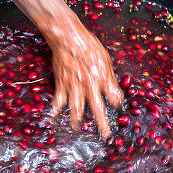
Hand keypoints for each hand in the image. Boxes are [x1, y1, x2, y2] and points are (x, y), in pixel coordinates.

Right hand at [45, 12, 123, 138]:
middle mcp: (90, 86)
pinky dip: (56, 110)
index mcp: (103, 79)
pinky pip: (59, 100)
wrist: (68, 37)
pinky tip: (54, 117)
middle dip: (102, 125)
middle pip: (98, 110)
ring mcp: (75, 87)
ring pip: (77, 109)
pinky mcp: (62, 84)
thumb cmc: (88, 45)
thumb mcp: (106, 59)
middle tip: (106, 135)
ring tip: (77, 129)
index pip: (115, 98)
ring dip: (77, 121)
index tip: (118, 107)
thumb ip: (110, 77)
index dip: (118, 104)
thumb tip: (115, 91)